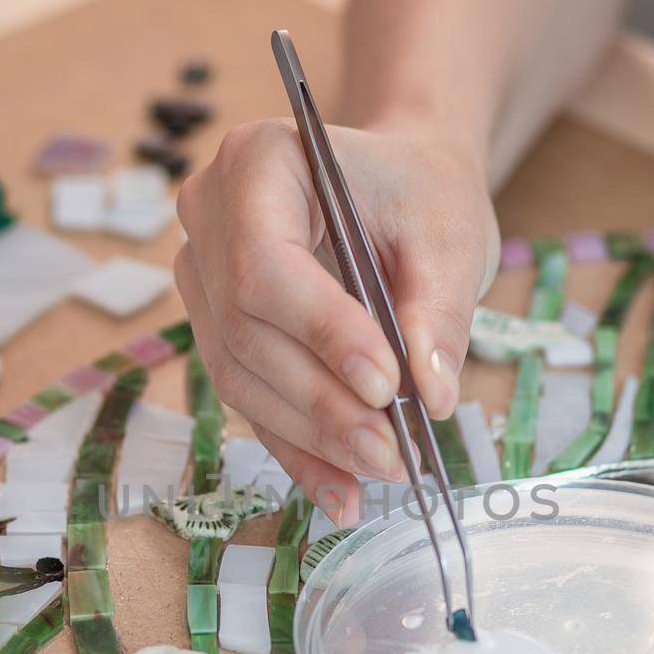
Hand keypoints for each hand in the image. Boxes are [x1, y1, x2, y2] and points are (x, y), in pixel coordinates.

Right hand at [175, 119, 498, 522]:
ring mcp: (202, 276)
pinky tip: (342, 491)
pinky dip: (298, 449)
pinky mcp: (216, 328)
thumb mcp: (450, 238)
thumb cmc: (421, 194)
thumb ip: (440, 313)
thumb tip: (431, 396)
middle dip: (322, 403)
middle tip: (393, 453)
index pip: (263, 263)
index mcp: (258, 162)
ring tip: (382, 472)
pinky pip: (249, 399)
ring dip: (311, 436)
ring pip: (240, 375)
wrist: (401, 188)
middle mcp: (209, 215)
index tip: (386, 386)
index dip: (320, 333)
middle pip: (246, 330)